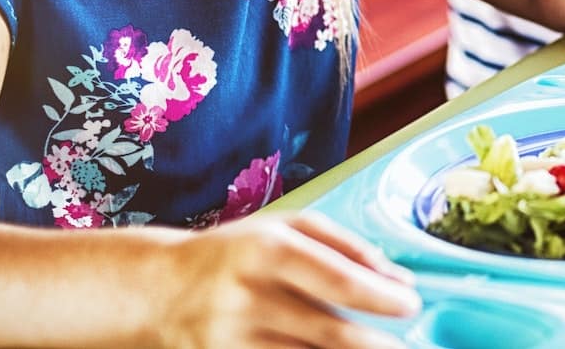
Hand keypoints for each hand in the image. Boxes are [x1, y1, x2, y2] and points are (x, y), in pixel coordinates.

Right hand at [159, 213, 418, 348]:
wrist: (154, 290)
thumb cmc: (233, 253)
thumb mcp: (283, 228)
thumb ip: (345, 246)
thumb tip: (399, 279)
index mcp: (267, 250)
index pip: (338, 281)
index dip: (381, 299)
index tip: (410, 306)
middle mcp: (248, 295)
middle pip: (328, 332)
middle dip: (375, 345)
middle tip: (406, 347)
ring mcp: (231, 339)